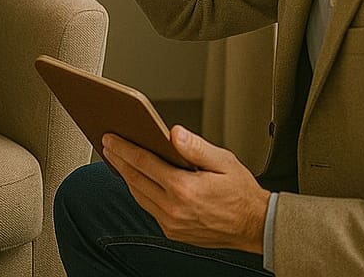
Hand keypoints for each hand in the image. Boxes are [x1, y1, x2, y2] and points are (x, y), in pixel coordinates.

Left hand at [102, 126, 269, 253]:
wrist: (256, 226)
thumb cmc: (241, 191)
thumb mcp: (223, 161)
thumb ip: (195, 146)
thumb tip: (173, 133)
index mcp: (184, 189)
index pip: (143, 163)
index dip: (123, 148)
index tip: (110, 137)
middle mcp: (174, 209)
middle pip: (135, 179)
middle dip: (118, 159)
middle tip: (107, 144)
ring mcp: (172, 223)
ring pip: (138, 195)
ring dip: (126, 176)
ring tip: (117, 158)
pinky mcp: (173, 232)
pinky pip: (149, 208)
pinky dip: (139, 191)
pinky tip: (136, 179)